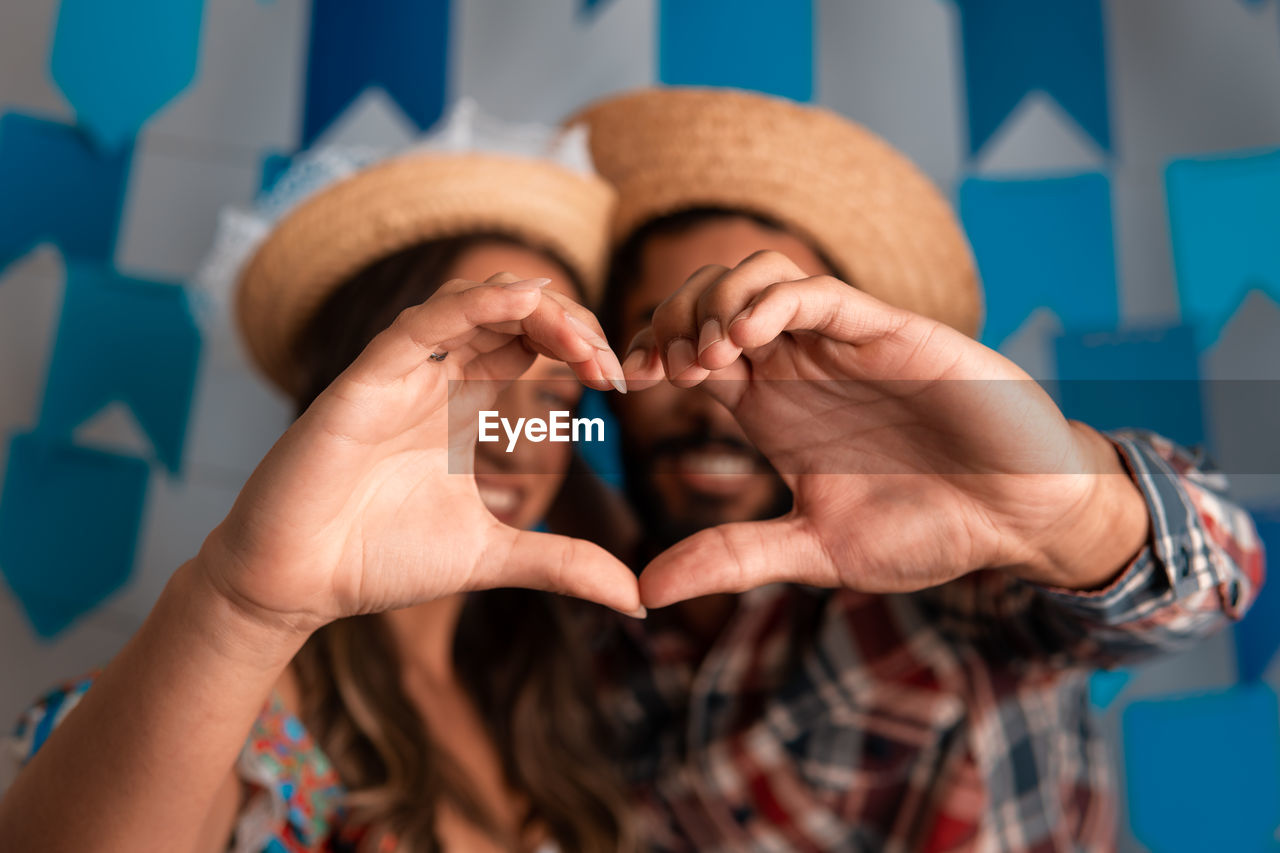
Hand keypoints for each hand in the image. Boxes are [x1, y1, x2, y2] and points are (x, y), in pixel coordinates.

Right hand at [200, 274, 641, 633]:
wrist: (297, 585)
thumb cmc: (380, 559)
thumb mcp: (494, 556)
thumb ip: (563, 564)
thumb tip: (639, 599)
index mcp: (462, 406)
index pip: (529, 343)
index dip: (579, 346)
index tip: (621, 381)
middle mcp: (434, 380)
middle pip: (511, 314)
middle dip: (569, 324)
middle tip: (610, 362)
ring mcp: (398, 376)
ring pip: (470, 305)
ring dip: (533, 309)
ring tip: (581, 337)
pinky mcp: (362, 383)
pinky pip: (420, 327)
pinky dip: (472, 306)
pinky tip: (524, 302)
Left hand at [624, 251, 1149, 606]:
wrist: (1019, 518)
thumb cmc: (927, 529)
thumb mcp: (813, 548)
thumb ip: (733, 557)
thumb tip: (644, 590)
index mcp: (770, 405)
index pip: (687, 349)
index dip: (647, 351)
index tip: (621, 382)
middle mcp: (797, 363)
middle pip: (708, 298)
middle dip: (669, 318)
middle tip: (660, 367)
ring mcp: (840, 342)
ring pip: (755, 276)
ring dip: (714, 303)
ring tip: (705, 358)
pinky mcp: (887, 331)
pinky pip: (816, 292)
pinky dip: (770, 302)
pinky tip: (744, 340)